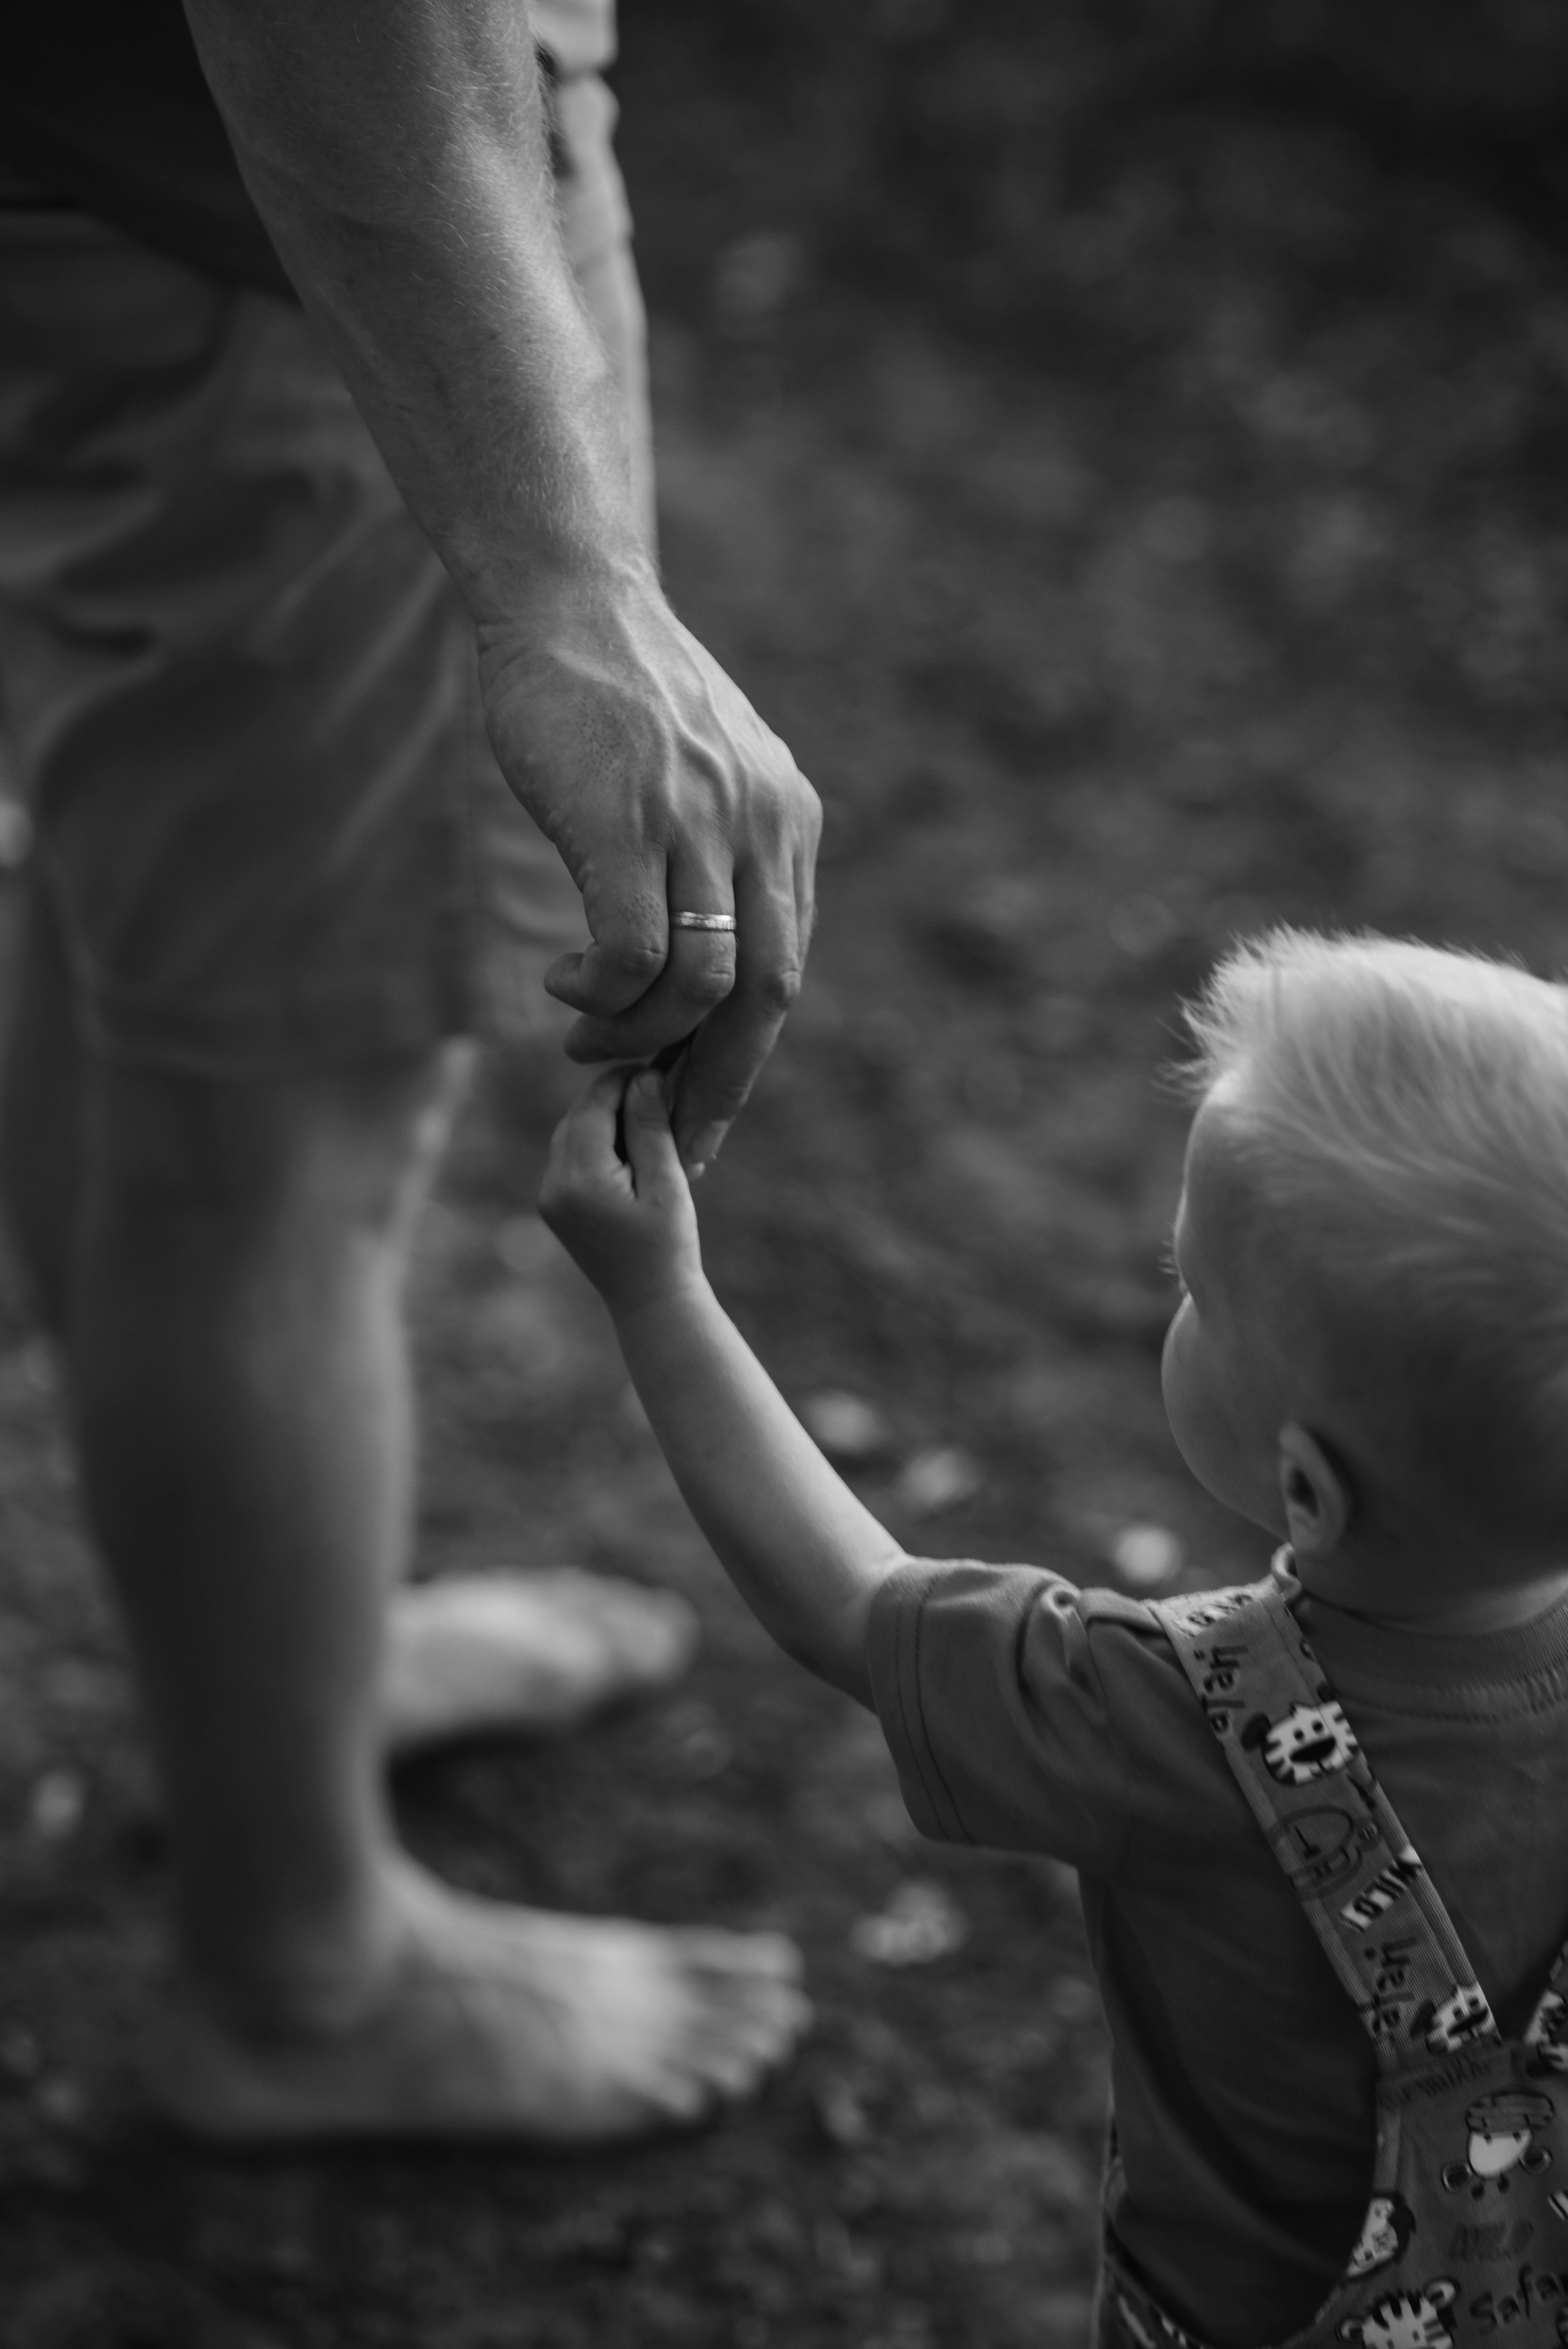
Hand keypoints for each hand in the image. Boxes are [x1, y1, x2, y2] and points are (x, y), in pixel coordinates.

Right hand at [478, 557, 820, 1172]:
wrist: (567, 600)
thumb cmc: (614, 695)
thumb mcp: (701, 772)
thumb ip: (721, 852)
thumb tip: (706, 950)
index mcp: (787, 822)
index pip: (786, 972)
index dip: (745, 1056)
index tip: (707, 1113)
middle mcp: (761, 826)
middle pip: (768, 998)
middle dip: (719, 1082)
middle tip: (666, 1130)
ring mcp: (699, 824)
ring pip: (703, 987)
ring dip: (640, 1039)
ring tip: (585, 1038)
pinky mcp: (627, 824)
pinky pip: (633, 954)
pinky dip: (600, 995)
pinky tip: (562, 984)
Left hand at [540, 1066, 704, 1315]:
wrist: (650, 1302)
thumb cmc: (669, 1245)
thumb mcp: (668, 1183)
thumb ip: (651, 1127)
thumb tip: (644, 1075)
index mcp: (580, 1178)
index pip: (594, 1104)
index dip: (625, 1079)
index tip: (659, 1070)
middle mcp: (553, 1184)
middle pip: (578, 1114)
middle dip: (616, 1100)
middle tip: (660, 1096)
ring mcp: (549, 1196)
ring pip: (572, 1132)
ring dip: (608, 1121)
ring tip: (652, 1127)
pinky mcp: (553, 1205)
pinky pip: (571, 1156)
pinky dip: (599, 1145)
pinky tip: (634, 1156)